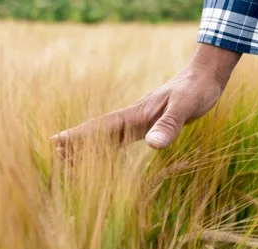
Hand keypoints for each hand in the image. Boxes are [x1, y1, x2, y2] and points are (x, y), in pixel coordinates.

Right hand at [51, 44, 240, 151]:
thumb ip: (169, 125)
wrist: (204, 79)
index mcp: (135, 114)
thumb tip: (151, 146)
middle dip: (75, 144)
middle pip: (97, 133)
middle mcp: (132, 118)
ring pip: (106, 137)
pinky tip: (102, 156)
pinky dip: (107, 148)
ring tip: (69, 159)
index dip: (78, 136)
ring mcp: (137, 122)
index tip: (55, 141)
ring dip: (88, 147)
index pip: (100, 127)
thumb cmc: (195, 91)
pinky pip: (120, 139)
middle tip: (53, 156)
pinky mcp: (146, 125)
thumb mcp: (185, 107)